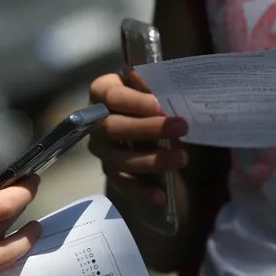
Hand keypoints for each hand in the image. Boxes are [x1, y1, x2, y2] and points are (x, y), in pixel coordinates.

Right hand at [87, 70, 188, 205]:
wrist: (148, 116)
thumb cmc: (151, 92)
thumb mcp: (152, 81)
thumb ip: (154, 79)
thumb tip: (161, 82)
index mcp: (102, 91)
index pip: (114, 97)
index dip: (137, 102)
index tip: (162, 105)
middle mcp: (94, 121)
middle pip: (114, 127)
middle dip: (148, 129)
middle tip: (181, 127)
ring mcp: (102, 149)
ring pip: (118, 158)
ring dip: (150, 160)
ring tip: (181, 158)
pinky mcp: (111, 170)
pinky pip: (122, 183)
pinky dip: (141, 191)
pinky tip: (160, 195)